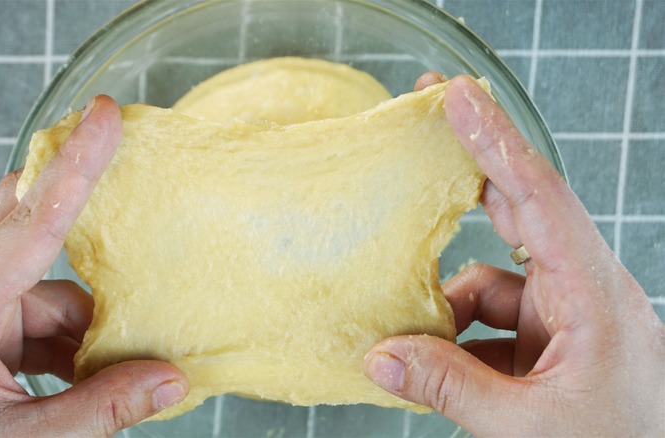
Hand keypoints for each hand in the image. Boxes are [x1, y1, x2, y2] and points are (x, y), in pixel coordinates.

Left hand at [0, 96, 187, 436]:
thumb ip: (102, 409)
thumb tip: (172, 378)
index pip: (30, 221)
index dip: (76, 164)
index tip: (105, 115)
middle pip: (22, 219)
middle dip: (78, 203)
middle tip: (129, 175)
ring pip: (38, 278)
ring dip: (83, 313)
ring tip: (118, 359)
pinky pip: (31, 310)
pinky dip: (68, 336)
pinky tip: (86, 373)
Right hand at [364, 74, 664, 435]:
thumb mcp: (529, 428)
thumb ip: (449, 388)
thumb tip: (380, 357)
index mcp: (595, 297)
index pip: (539, 198)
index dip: (494, 142)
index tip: (457, 97)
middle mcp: (583, 292)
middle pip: (518, 211)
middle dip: (467, 173)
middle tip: (424, 126)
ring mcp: (565, 317)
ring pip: (489, 282)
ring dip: (445, 306)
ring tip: (409, 339)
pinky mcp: (549, 342)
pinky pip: (489, 320)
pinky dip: (455, 337)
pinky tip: (433, 365)